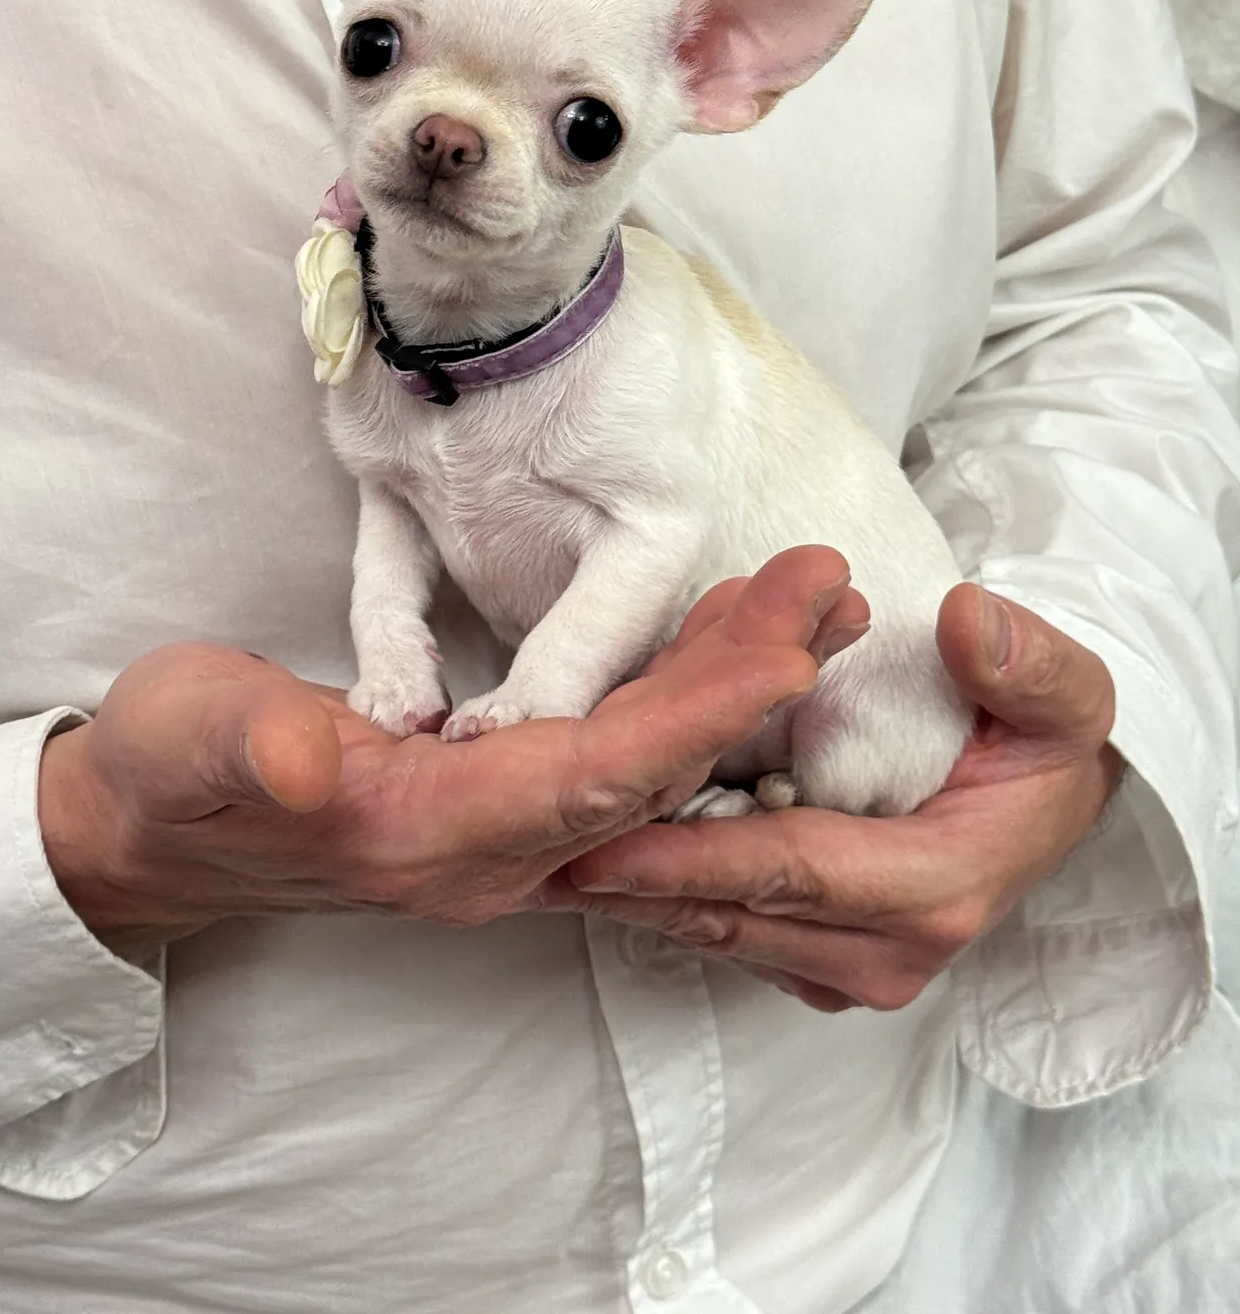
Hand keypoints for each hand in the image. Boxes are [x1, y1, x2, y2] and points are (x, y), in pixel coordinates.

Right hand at [37, 546, 868, 949]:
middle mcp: (488, 852)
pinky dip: (682, 695)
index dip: (693, 713)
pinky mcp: (498, 805)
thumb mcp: (189, 742)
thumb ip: (250, 747)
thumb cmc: (170, 773)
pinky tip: (730, 640)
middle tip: (834, 586)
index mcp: (428, 835)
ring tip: (812, 597)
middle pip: (648, 772)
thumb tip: (312, 758)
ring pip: (645, 765)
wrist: (153, 831)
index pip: (593, 777)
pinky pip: (618, 758)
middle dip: (745, 681)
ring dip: (729, 682)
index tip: (785, 646)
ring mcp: (499, 835)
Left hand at [547, 585, 1120, 1011]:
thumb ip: (1026, 663)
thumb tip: (966, 622)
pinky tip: (601, 842)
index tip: (591, 833)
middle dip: (629, 873)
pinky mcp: (819, 965)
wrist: (1051, 801)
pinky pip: (723, 927)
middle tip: (527, 837)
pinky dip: (663, 886)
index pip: (782, 871)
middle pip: (727, 912)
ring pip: (712, 928)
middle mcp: (886, 953)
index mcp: (932, 892)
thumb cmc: (1044, 741)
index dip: (684, 852)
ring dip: (634, 884)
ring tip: (541, 837)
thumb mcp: (1064, 692)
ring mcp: (849, 969)